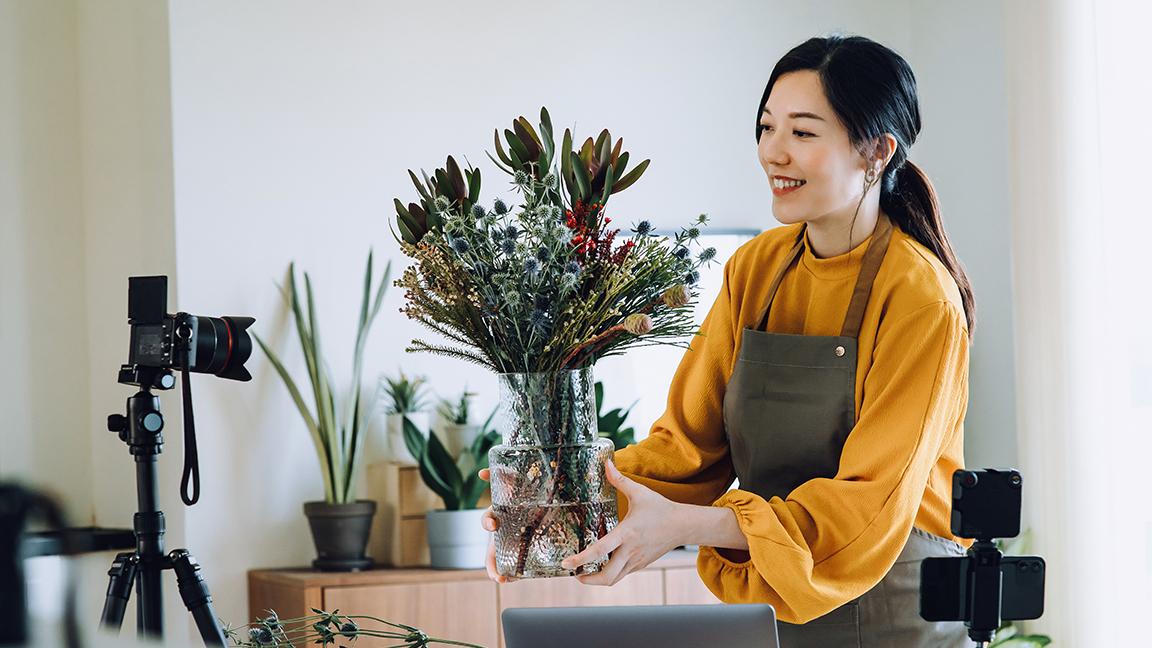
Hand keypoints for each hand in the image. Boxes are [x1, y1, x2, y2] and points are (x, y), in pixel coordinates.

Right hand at [478, 468, 515, 583]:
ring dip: (498, 573)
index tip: (493, 525)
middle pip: (492, 551)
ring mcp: (513, 542)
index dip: (487, 523)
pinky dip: (514, 574)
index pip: (487, 520)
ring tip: (502, 580)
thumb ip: (501, 474)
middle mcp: (503, 531)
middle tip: (496, 572)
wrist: (546, 499)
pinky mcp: (526, 549)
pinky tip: (514, 579)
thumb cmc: (525, 490)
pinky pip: (518, 565)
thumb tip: (481, 473)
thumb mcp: (514, 480)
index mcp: (499, 515)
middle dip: (491, 563)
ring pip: (502, 562)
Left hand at [560, 459, 683, 585]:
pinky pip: (622, 574)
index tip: (567, 564)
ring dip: (597, 580)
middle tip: (574, 574)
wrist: (683, 526)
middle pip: (607, 576)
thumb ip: (619, 480)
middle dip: (587, 579)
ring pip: (614, 579)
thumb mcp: (639, 492)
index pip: (600, 550)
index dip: (581, 560)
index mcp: (626, 533)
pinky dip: (610, 574)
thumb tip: (606, 464)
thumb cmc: (661, 508)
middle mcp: (630, 550)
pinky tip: (602, 566)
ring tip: (584, 574)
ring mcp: (636, 560)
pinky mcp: (641, 564)